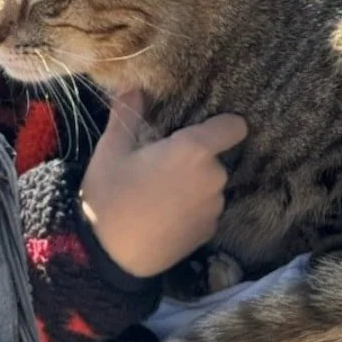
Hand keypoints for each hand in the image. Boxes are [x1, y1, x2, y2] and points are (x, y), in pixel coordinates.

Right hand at [79, 90, 247, 277]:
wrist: (106, 256)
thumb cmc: (108, 196)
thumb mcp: (111, 149)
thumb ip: (128, 112)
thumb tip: (134, 85)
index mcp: (194, 150)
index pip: (235, 127)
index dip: (223, 125)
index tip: (203, 128)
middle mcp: (214, 177)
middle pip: (216, 157)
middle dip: (196, 158)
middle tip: (162, 164)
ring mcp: (214, 207)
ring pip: (211, 184)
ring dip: (194, 184)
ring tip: (160, 192)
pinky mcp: (209, 232)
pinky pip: (207, 209)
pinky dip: (193, 208)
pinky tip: (165, 214)